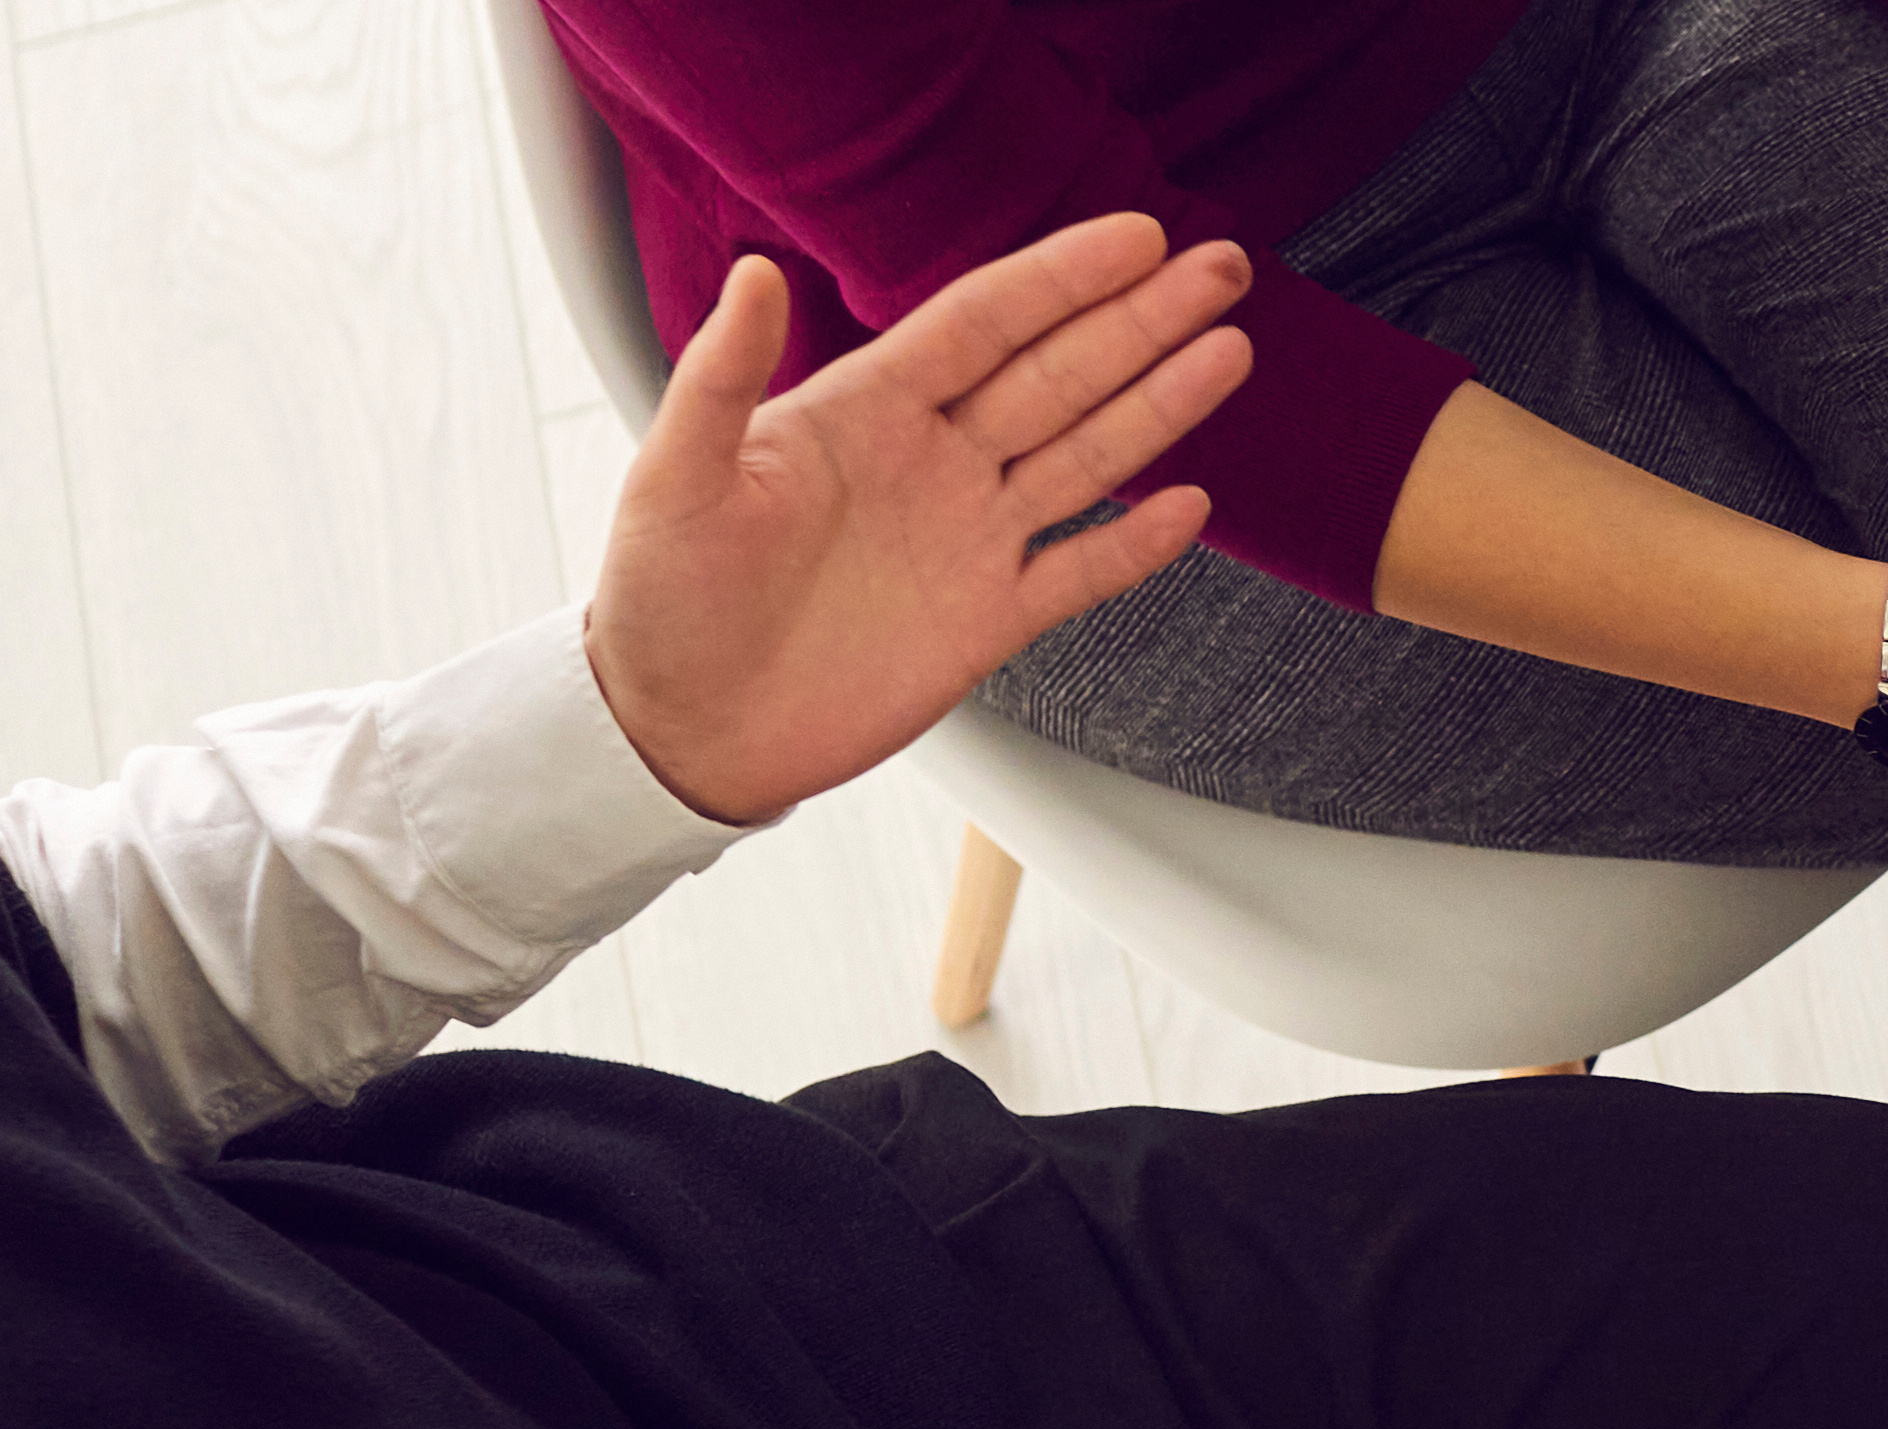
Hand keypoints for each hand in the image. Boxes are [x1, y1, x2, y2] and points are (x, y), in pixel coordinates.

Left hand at [586, 218, 1256, 825]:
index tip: (1137, 237)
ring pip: (1084, 456)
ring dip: (1158, 405)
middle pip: (1058, 373)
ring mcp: (967, 539)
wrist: (682, 732)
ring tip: (1228, 350)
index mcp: (864, 412)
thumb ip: (721, 375)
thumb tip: (752, 271)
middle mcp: (930, 463)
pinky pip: (1080, 571)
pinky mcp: (987, 620)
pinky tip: (1192, 505)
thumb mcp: (675, 477)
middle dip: (1142, 319)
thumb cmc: (659, 600)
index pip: (984, 323)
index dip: (1063, 277)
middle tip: (1220, 269)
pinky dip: (1137, 544)